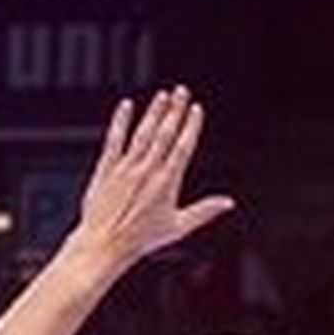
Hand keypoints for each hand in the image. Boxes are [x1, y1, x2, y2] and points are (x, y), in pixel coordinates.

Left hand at [72, 86, 233, 268]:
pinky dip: (121, 121)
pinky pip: (115, 139)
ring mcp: (125, 167)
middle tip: (182, 90)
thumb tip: (229, 202)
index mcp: (167, 182)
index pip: (183, 146)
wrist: (104, 244)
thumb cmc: (141, 239)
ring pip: (143, 133)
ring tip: (163, 95)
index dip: (191, 125)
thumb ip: (204, 211)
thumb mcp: (178, 227)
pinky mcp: (106, 168)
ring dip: (154, 112)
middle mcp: (147, 170)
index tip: (197, 108)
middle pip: (165, 133)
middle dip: (175, 110)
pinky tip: (127, 106)